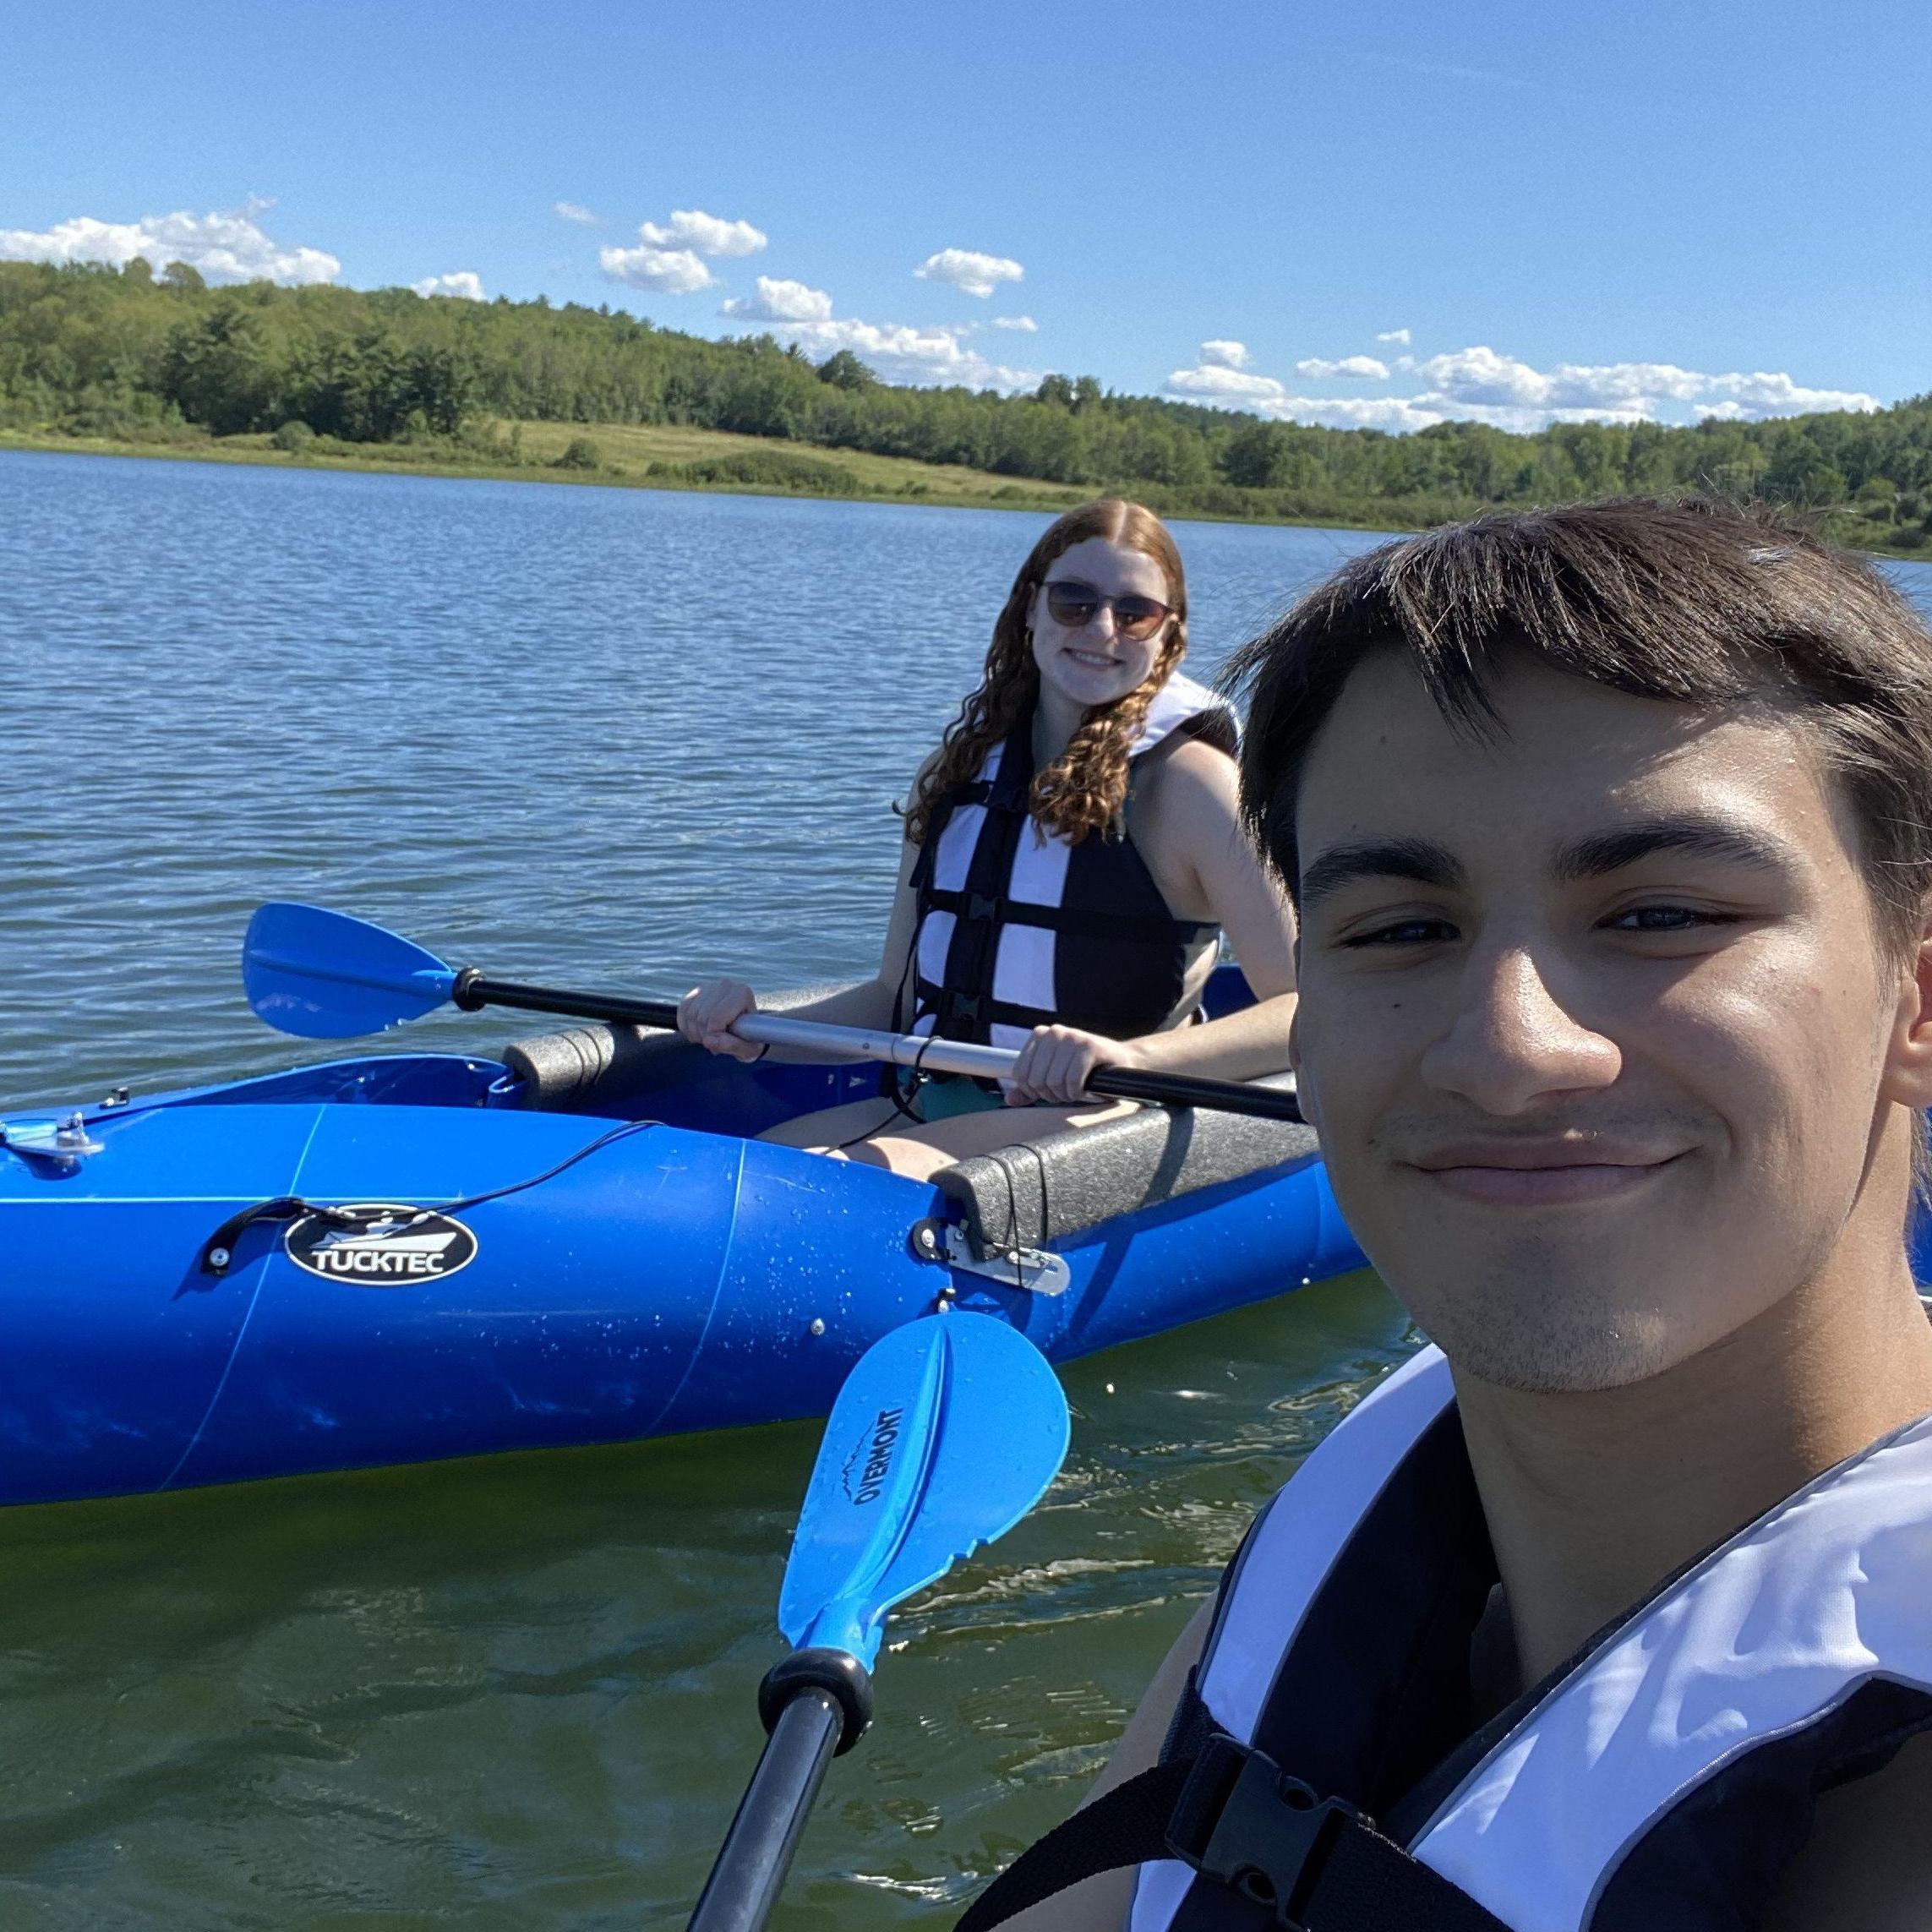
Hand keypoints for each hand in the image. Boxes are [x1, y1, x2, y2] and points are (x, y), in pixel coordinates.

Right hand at [677, 979, 764, 1061]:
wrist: (745, 1029)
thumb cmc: (750, 1040)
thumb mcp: (749, 1048)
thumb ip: (733, 1046)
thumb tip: (709, 1041)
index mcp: (742, 994)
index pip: (716, 1018)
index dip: (714, 1036)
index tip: (722, 1045)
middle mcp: (725, 985)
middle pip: (702, 1017)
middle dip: (705, 1037)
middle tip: (715, 1044)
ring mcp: (709, 986)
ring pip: (690, 1015)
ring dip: (695, 1034)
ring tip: (709, 1039)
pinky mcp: (696, 991)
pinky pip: (682, 1010)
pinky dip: (685, 1027)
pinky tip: (697, 1033)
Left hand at [1004, 1024, 1141, 1105]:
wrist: (1123, 1063)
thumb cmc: (1085, 1072)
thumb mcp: (1053, 1078)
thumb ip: (1030, 1089)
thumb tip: (1009, 1099)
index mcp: (1039, 1036)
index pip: (1020, 1073)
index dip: (1033, 1091)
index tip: (1050, 1091)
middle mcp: (1053, 1032)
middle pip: (1036, 1080)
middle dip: (1052, 1095)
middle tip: (1067, 1092)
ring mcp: (1072, 1037)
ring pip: (1053, 1081)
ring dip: (1066, 1095)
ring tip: (1077, 1090)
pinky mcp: (1090, 1046)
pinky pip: (1072, 1080)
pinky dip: (1078, 1092)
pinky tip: (1086, 1089)